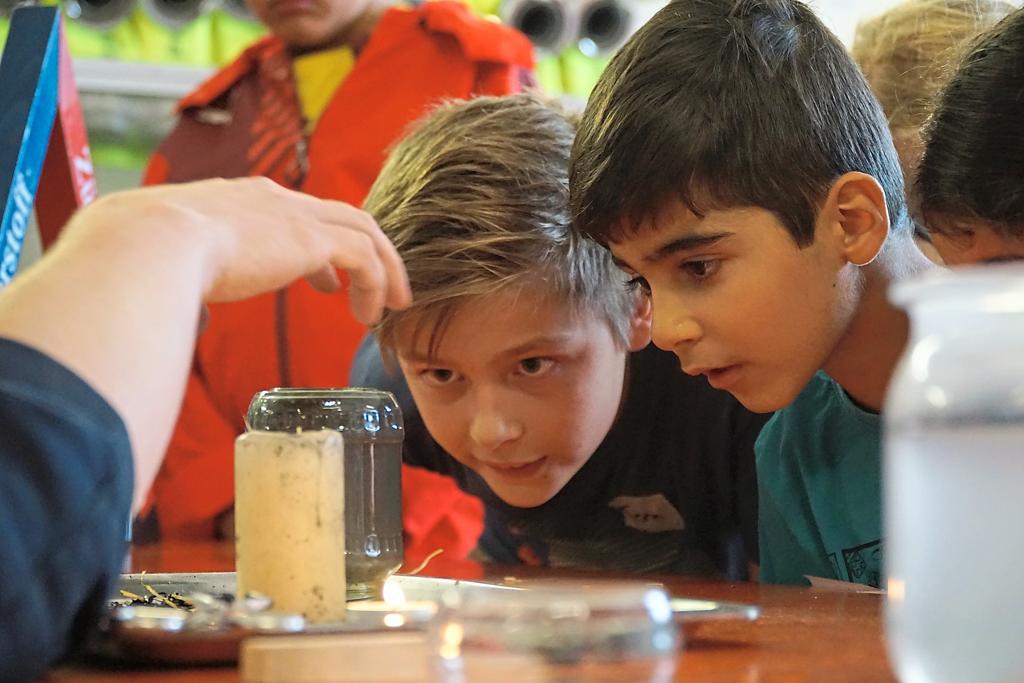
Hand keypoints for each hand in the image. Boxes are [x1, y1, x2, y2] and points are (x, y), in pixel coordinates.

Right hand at [73, 177, 411, 323]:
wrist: (146, 243)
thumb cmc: (142, 259)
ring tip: (388, 307)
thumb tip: (188, 318)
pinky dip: (376, 283)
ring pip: (363, 231)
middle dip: (365, 252)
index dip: (318, 246)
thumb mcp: (170, 263)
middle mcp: (272, 199)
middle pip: (340, 216)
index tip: (325, 279)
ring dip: (382, 269)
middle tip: (378, 290)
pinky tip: (370, 314)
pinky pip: (364, 257)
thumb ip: (190, 284)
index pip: (296, 214)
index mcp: (239, 200)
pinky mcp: (311, 239)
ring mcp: (294, 215)